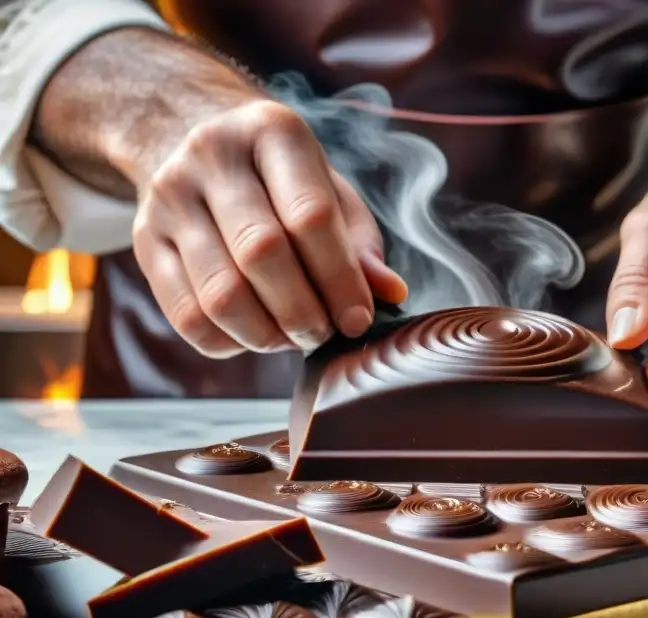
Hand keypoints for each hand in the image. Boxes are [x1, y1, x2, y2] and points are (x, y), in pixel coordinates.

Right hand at [131, 99, 407, 357]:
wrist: (188, 135)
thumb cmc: (279, 177)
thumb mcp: (328, 189)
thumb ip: (360, 242)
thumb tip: (389, 294)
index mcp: (272, 131)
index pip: (310, 216)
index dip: (340, 279)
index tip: (358, 319)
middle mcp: (212, 155)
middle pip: (262, 254)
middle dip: (303, 312)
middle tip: (323, 333)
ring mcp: (169, 196)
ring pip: (220, 294)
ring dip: (266, 334)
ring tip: (292, 337)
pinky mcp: (145, 240)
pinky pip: (185, 316)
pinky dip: (228, 342)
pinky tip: (252, 335)